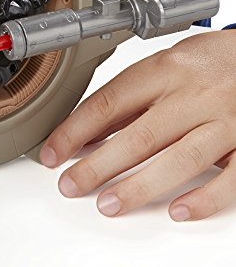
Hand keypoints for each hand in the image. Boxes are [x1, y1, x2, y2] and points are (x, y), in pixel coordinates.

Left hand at [40, 30, 235, 220]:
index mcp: (164, 71)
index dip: (75, 130)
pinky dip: (204, 198)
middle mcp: (193, 95)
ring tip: (108, 204)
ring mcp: (224, 121)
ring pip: (179, 159)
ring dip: (140, 186)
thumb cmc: (204, 62)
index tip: (53, 152)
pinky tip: (177, 210)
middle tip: (71, 185)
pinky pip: (232, 177)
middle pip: (140, 135)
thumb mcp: (161, 67)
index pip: (109, 103)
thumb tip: (88, 130)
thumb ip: (128, 99)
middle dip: (99, 165)